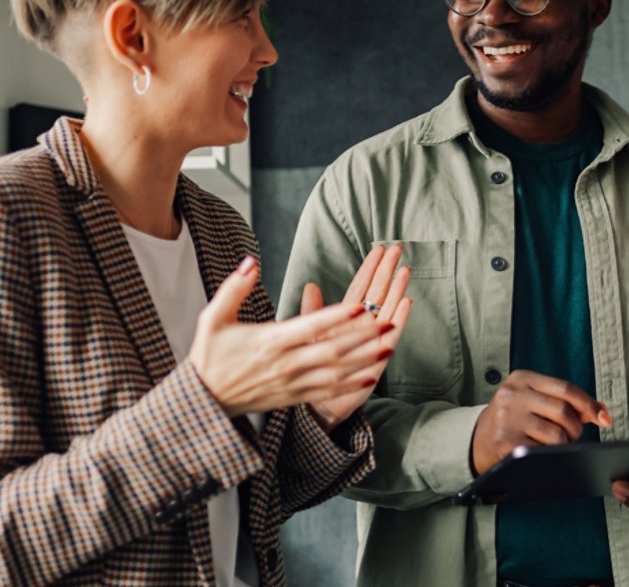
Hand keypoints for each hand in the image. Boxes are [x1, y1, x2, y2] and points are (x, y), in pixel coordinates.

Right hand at [189, 256, 396, 417]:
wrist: (203, 401)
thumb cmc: (210, 356)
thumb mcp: (213, 318)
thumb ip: (234, 289)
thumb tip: (250, 261)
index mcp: (268, 342)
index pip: (308, 327)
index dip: (334, 318)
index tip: (358, 306)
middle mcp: (285, 364)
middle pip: (331, 350)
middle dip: (362, 337)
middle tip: (388, 321)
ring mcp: (292, 383)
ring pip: (336, 372)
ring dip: (365, 359)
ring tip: (389, 344)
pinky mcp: (295, 398)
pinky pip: (328, 391)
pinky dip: (352, 384)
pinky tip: (372, 374)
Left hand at [301, 244, 411, 428]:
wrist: (317, 403)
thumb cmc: (314, 368)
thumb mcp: (309, 334)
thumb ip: (312, 310)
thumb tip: (310, 285)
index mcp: (346, 319)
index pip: (361, 286)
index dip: (370, 267)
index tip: (380, 248)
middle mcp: (362, 326)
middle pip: (378, 292)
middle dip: (387, 270)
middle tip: (397, 248)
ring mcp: (372, 340)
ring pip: (388, 309)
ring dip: (397, 289)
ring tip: (405, 269)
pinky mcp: (377, 358)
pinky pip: (391, 335)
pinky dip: (400, 318)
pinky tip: (408, 302)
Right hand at [471, 370, 612, 474]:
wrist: (476, 439)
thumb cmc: (514, 418)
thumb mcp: (533, 399)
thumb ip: (564, 401)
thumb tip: (600, 411)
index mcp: (522, 379)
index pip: (565, 388)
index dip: (588, 404)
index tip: (604, 418)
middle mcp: (512, 395)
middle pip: (563, 411)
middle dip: (575, 428)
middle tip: (572, 435)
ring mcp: (507, 418)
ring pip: (556, 434)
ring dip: (565, 444)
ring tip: (557, 445)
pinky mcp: (505, 442)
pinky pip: (543, 452)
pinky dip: (550, 455)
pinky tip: (543, 454)